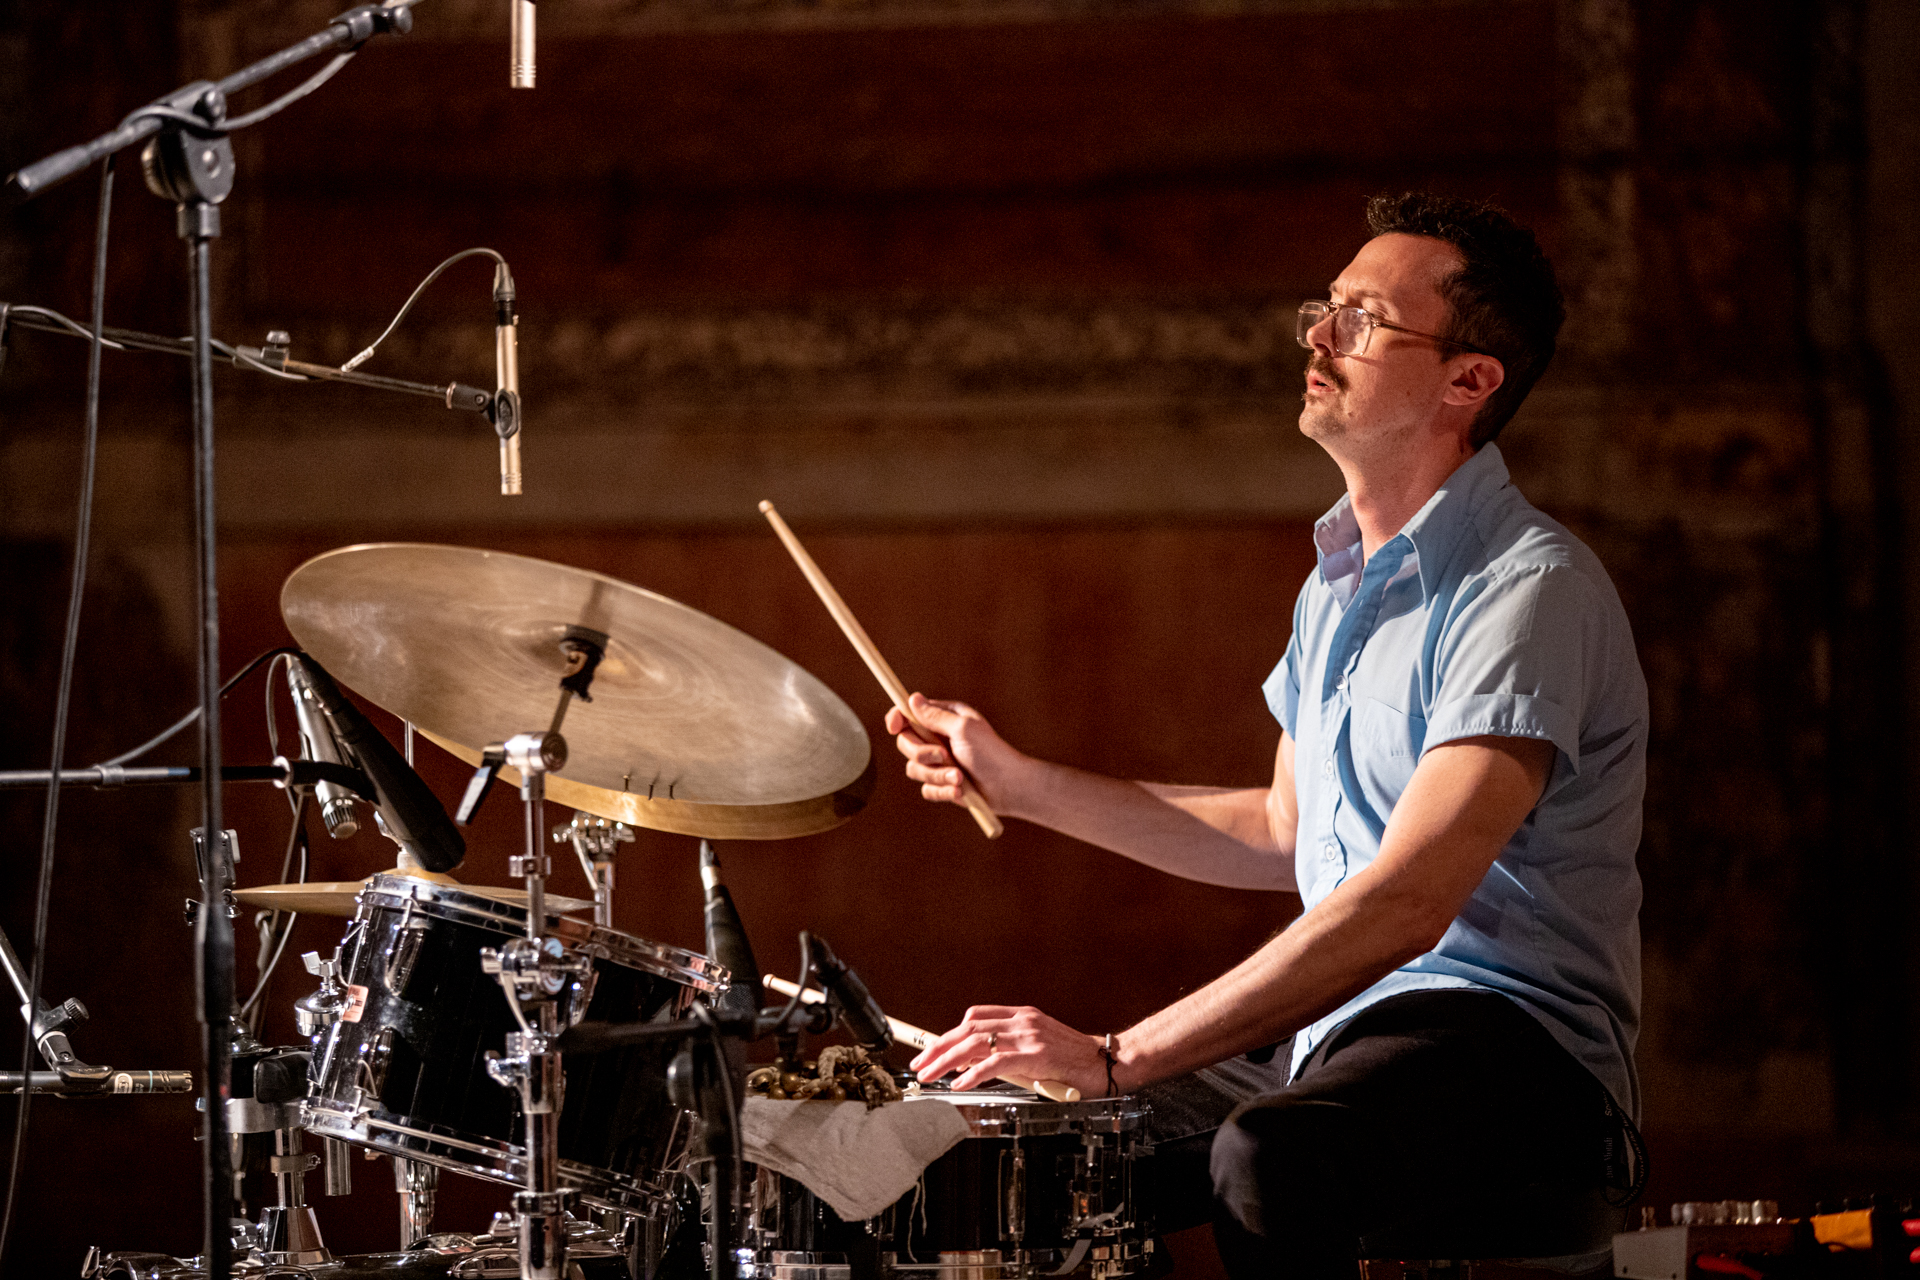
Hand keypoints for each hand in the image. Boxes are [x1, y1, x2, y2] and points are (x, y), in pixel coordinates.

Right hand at [887, 693, 1022, 813]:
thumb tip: (912, 699)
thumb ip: (935, 716)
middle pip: (906, 744)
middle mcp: (938, 738)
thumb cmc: (991, 753)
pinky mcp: (942, 783)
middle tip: (944, 756)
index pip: (909, 715)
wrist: (1009, 787)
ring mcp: (939, 762)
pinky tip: (961, 790)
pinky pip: (926, 789)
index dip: (897, 719)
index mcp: (944, 718)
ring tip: (960, 777)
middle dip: (923, 754)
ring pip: (914, 769)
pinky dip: (943, 790)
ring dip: (937, 775)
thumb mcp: (963, 729)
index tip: (894, 727)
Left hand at [908, 1005, 1112, 1098]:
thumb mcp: (1037, 1049)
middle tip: (919, 1064)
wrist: (1109, 1064)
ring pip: (976, 1042)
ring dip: (946, 1060)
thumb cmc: (1075, 1060)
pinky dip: (973, 1073)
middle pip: (968, 1028)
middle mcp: (1023, 1021)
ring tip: (930, 1076)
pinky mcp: (1036, 1055)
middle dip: (938, 1046)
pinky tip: (960, 1084)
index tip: (930, 1049)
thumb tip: (973, 1064)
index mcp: (1022, 1015)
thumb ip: (1008, 1051)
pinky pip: (996, 1062)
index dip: (949, 1033)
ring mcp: (1029, 1036)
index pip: (975, 1016)